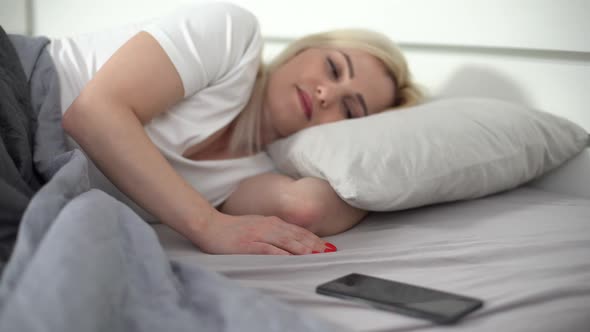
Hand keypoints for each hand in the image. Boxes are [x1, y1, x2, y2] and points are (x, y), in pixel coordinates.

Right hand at [192, 212, 335, 254]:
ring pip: (286, 241)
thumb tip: (291, 239)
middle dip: (314, 244)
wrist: (210, 226)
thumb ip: (274, 230)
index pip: (298, 230)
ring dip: (302, 248)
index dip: (314, 238)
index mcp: (271, 222)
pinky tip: (291, 259)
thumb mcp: (257, 225)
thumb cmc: (233, 228)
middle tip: (329, 251)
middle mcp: (268, 226)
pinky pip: (268, 250)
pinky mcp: (248, 245)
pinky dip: (281, 254)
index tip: (327, 245)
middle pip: (296, 236)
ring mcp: (259, 235)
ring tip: (317, 255)